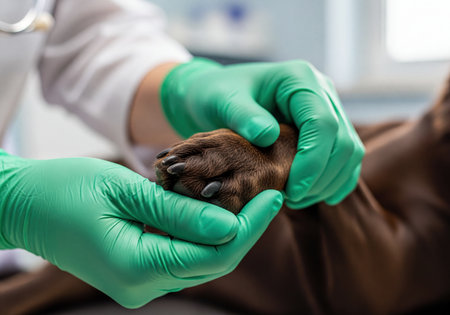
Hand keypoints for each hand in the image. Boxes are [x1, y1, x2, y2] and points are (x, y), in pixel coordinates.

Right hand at [0, 150, 282, 306]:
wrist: (24, 204)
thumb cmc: (64, 189)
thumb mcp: (125, 191)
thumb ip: (178, 212)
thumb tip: (229, 224)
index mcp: (136, 267)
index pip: (213, 254)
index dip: (250, 226)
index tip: (274, 195)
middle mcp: (141, 285)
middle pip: (212, 261)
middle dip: (246, 229)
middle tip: (269, 194)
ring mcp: (138, 282)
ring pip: (199, 260)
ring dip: (227, 233)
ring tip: (251, 200)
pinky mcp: (137, 271)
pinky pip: (181, 256)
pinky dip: (202, 235)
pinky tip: (216, 212)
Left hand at [161, 59, 363, 207]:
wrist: (215, 96)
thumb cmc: (215, 95)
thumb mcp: (221, 101)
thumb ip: (242, 115)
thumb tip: (269, 136)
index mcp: (299, 79)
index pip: (323, 124)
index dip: (313, 161)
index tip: (291, 190)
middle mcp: (320, 92)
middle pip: (344, 141)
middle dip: (322, 177)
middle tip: (291, 199)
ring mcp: (326, 110)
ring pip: (349, 153)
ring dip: (328, 182)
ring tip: (295, 199)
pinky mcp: (325, 128)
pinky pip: (344, 158)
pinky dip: (333, 181)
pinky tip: (310, 196)